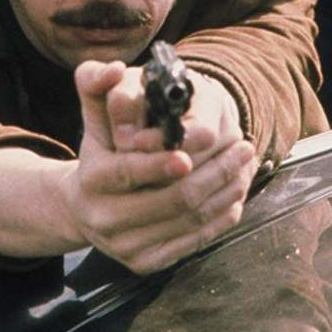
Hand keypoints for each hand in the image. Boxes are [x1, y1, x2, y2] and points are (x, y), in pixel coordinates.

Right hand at [61, 60, 255, 272]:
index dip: (162, 161)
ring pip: (190, 220)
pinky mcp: (146, 263)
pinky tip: (235, 193)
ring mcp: (126, 247)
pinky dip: (221, 216)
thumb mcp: (95, 116)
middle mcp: (104, 219)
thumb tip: (112, 68)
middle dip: (216, 171)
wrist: (85, 207)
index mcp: (91, 180)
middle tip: (243, 147)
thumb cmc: (101, 150)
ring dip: (227, 190)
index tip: (196, 148)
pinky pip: (194, 241)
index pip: (130, 171)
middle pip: (173, 198)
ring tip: (245, 165)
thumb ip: (96, 85)